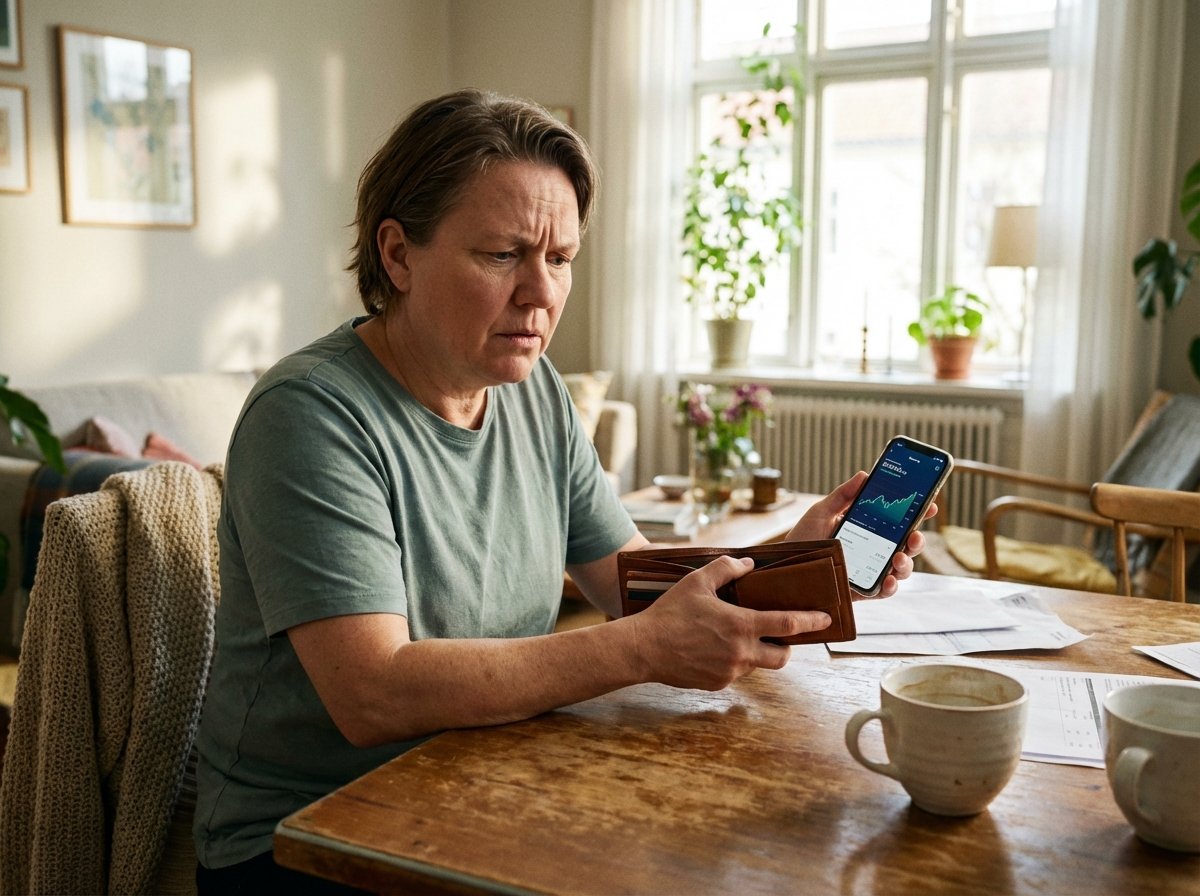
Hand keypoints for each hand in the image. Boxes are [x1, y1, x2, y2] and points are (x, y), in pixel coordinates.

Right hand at [630, 555, 830, 689]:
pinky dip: (733, 661)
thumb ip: (726, 569)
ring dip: (756, 652)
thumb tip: (748, 564)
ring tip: (737, 637)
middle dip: (787, 647)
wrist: (644, 648)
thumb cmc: (670, 612)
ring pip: (757, 665)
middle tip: (780, 635)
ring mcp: (730, 672)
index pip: (788, 624)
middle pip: (782, 657)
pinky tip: (714, 649)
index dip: (811, 621)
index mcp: (741, 625)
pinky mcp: (717, 684)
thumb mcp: (697, 581)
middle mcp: (741, 652)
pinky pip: (735, 673)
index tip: (826, 619)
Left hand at [785, 472, 937, 598]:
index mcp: (868, 529)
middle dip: (917, 540)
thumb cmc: (803, 539)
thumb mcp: (821, 513)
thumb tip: (865, 475)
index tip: (928, 504)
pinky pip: (883, 591)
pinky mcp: (861, 591)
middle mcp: (873, 550)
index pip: (897, 521)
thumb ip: (843, 496)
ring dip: (907, 564)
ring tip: (900, 558)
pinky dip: (891, 587)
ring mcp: (869, 571)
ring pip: (900, 569)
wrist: (783, 568)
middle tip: (916, 535)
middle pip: (905, 545)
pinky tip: (889, 580)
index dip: (916, 513)